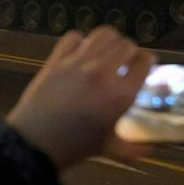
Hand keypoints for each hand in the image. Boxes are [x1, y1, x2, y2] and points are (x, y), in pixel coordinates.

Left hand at [3, 27, 151, 169]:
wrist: (35, 142)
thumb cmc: (75, 146)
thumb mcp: (109, 149)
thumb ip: (132, 149)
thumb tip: (149, 151)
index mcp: (120, 94)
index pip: (143, 62)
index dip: (148, 61)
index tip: (146, 64)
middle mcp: (102, 72)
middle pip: (126, 44)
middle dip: (130, 51)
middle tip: (127, 60)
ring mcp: (78, 62)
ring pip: (103, 34)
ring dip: (110, 41)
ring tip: (108, 51)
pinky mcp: (56, 59)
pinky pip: (74, 37)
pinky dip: (81, 41)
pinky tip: (81, 52)